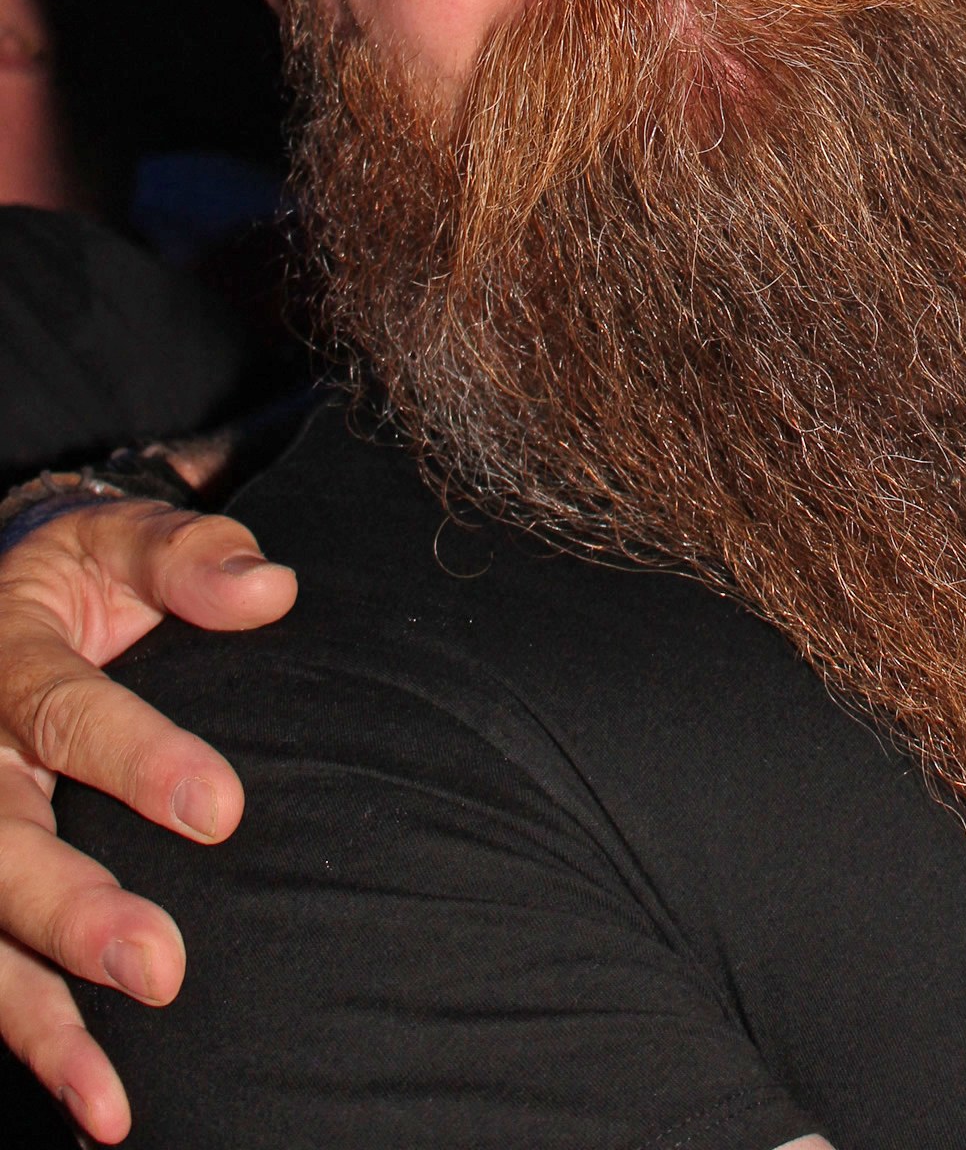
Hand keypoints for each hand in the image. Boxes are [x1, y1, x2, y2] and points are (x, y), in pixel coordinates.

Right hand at [0, 500, 295, 1141]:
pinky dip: (30, 1041)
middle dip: (74, 913)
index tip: (222, 810)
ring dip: (39, 1019)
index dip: (136, 759)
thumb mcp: (118, 539)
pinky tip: (95, 1108)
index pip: (64, 712)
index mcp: (7, 656)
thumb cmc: (79, 580)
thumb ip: (188, 558)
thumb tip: (271, 589)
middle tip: (162, 969)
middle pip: (0, 845)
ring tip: (112, 1097)